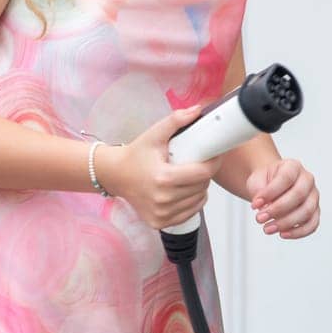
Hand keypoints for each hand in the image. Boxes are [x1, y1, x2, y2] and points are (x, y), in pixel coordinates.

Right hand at [100, 107, 225, 229]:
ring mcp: (161, 214)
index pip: (203, 173)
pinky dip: (192, 202)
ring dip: (200, 188)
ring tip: (191, 176)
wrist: (115, 175)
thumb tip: (198, 109)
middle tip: (200, 162)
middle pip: (202, 186)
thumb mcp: (154, 134)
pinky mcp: (160, 222)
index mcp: (163, 178)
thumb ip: (176, 120)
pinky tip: (185, 190)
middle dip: (206, 173)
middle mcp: (163, 199)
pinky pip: (189, 213)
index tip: (216, 154)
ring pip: (198, 200)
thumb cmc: (136, 154)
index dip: (214, 162)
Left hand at [245, 158, 318, 239]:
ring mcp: (313, 196)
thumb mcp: (257, 181)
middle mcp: (307, 180)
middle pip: (299, 195)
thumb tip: (265, 208)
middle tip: (260, 218)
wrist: (270, 185)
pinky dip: (298, 232)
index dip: (271, 192)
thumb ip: (260, 192)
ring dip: (286, 223)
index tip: (255, 204)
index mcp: (293, 166)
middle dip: (278, 209)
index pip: (286, 178)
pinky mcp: (315, 212)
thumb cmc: (265, 181)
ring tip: (268, 228)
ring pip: (307, 211)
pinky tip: (282, 234)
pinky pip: (312, 224)